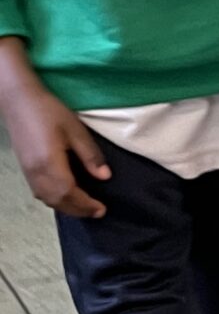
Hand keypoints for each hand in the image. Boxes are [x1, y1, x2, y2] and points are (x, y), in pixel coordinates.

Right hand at [0, 76, 110, 218]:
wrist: (18, 101)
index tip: (101, 209)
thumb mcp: (75, 130)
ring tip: (84, 207)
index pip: (69, 193)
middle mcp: (36, 173)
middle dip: (78, 210)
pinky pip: (39, 192)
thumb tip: (104, 177)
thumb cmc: (49, 111)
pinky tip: (65, 196)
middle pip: (57, 201)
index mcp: (49, 164)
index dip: (86, 205)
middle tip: (96, 212)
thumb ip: (90, 155)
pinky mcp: (25, 168)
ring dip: (66, 207)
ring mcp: (27, 172)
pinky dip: (54, 199)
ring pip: (46, 199)